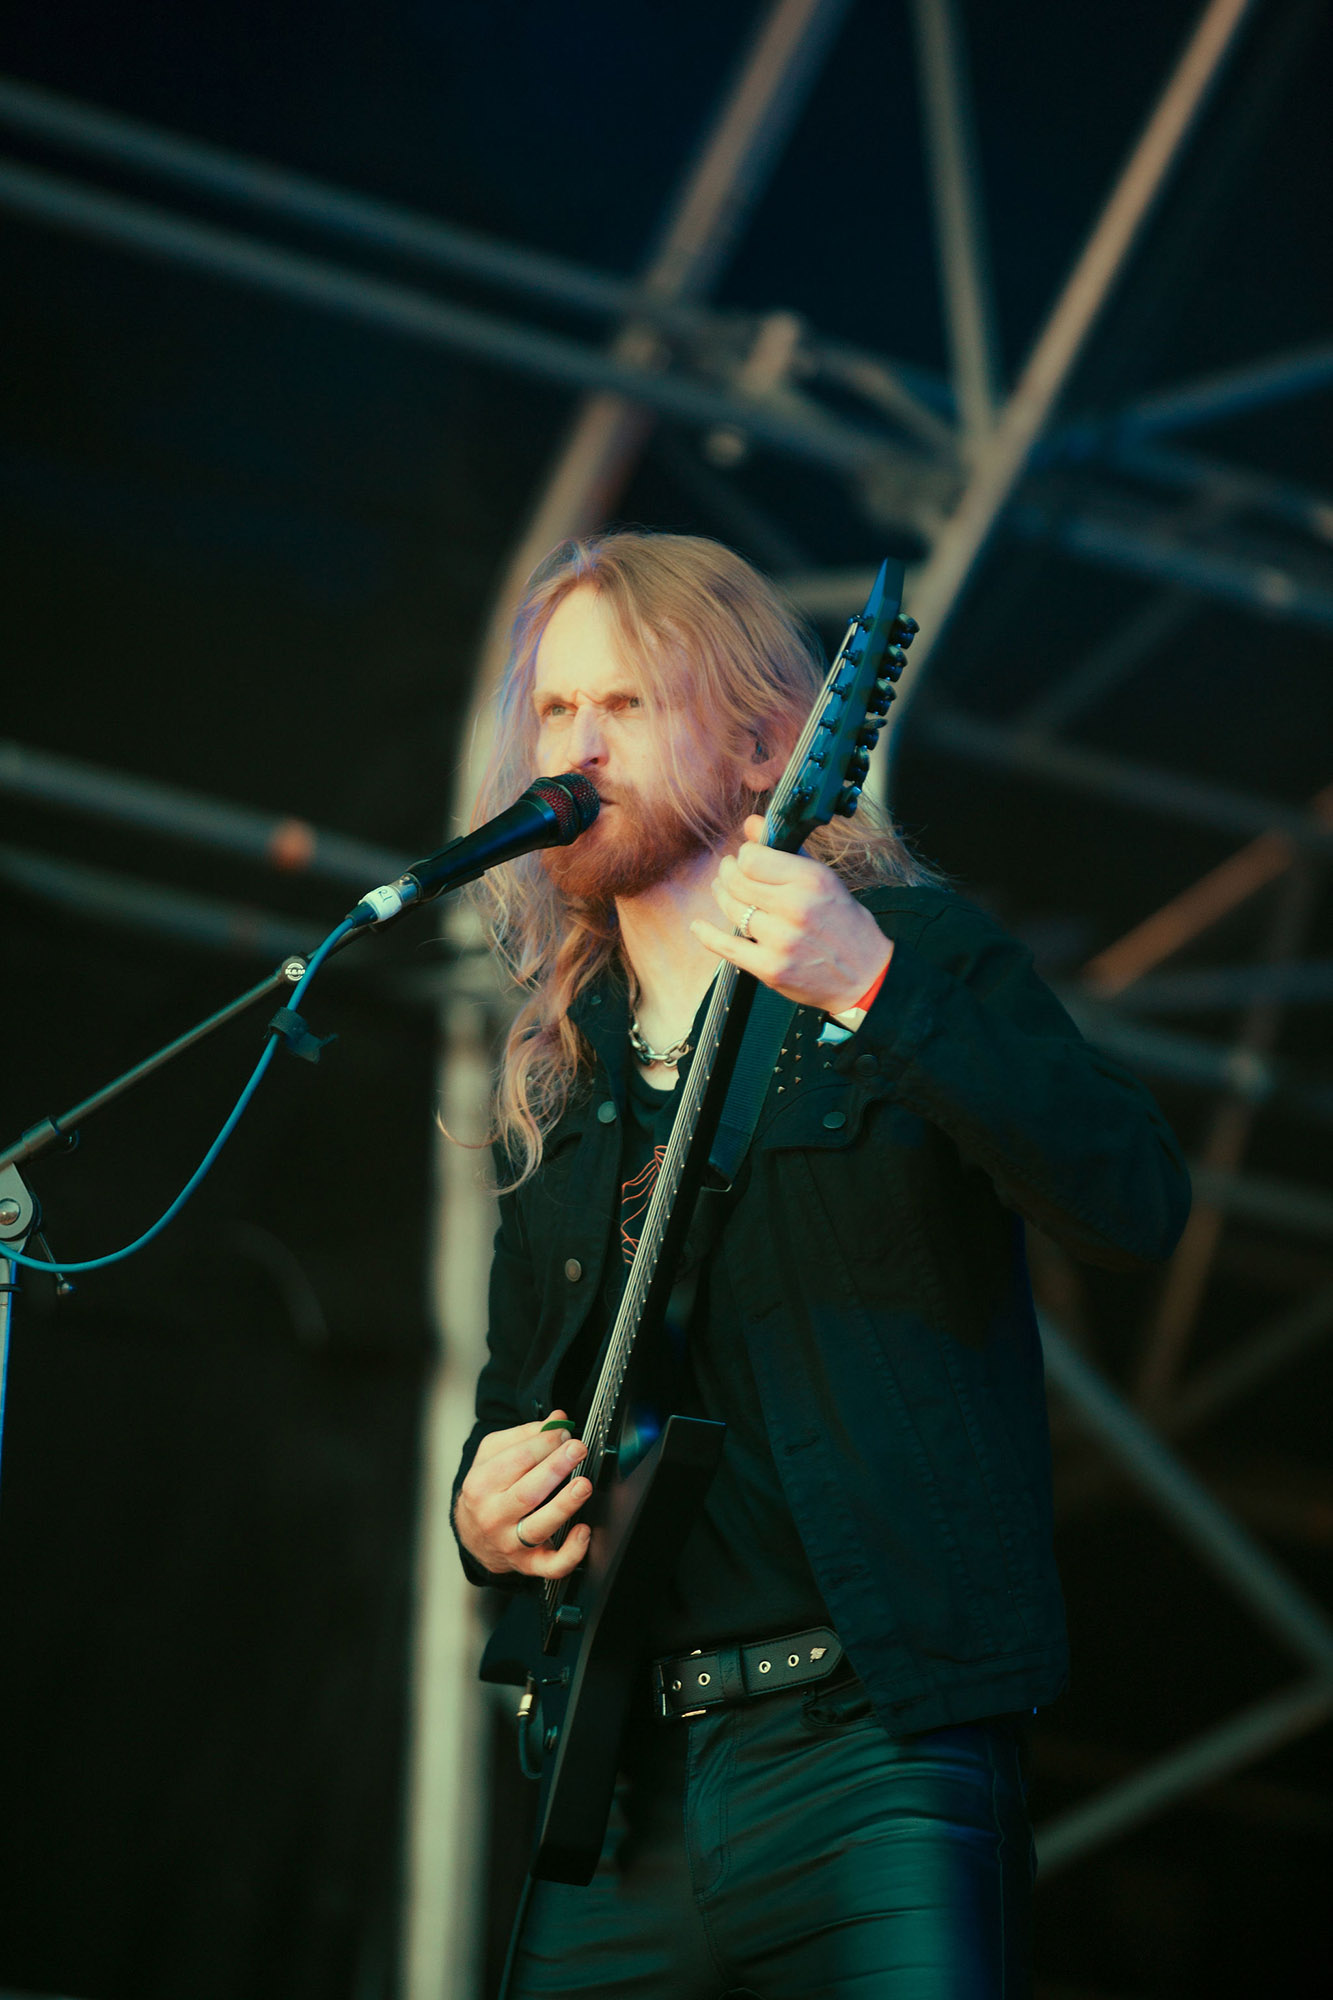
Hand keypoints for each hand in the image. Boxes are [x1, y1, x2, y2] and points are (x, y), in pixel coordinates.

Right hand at [455, 1411, 592, 1578]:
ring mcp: (511, 1543)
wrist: (472, 1534)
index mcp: (481, 1484)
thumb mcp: (492, 1455)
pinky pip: (552, 1566)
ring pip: (539, 1527)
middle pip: (528, 1492)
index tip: (563, 1433)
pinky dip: (571, 1552)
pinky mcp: (528, 1564)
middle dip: (556, 1468)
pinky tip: (582, 1531)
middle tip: (577, 1449)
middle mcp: (493, 1516)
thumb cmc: (486, 1489)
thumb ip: (525, 1435)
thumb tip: (557, 1419)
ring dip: (565, 1505)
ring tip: (583, 1485)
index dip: (546, 1443)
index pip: (517, 1460)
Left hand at [690, 815, 891, 1014]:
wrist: (866, 976)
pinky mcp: (771, 968)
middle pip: (737, 882)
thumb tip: (752, 824)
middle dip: (727, 873)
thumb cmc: (846, 925)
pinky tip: (699, 926)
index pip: (752, 858)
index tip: (746, 858)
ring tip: (721, 891)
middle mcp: (796, 908)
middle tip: (728, 872)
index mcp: (811, 880)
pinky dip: (707, 934)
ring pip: (731, 910)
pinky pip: (726, 947)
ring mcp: (781, 940)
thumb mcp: (824, 880)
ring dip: (721, 897)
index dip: (744, 856)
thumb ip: (787, 851)